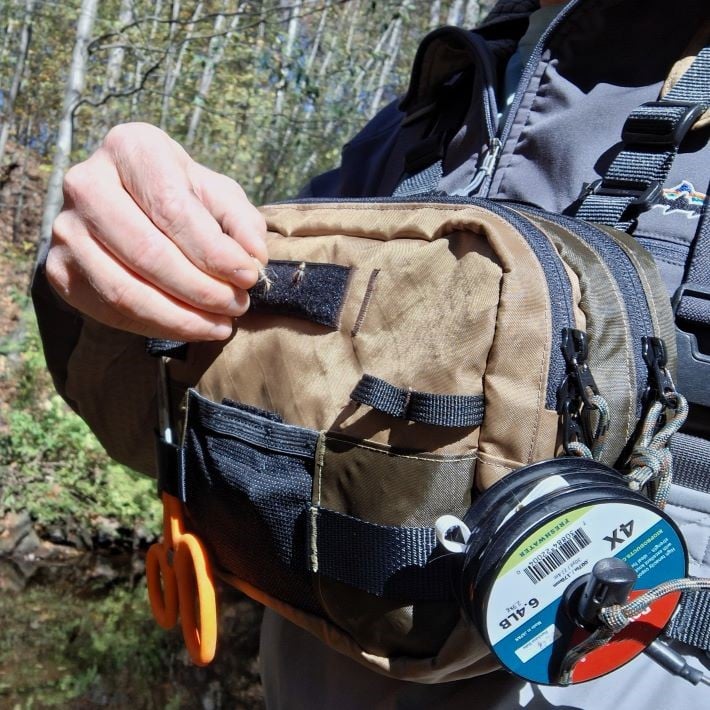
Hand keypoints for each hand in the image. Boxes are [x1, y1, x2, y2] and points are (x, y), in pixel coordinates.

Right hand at [46, 122, 267, 340]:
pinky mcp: (60, 271)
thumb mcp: (217, 195)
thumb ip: (240, 221)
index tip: (249, 277)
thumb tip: (254, 256)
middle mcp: (86, 183)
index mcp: (130, 149)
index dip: (214, 251)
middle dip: (201, 290)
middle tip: (238, 305)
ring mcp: (66, 229)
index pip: (172, 209)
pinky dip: (158, 327)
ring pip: (126, 290)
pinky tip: (192, 326)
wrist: (124, 205)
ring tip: (222, 324)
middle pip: (148, 253)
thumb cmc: (178, 196)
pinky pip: (111, 311)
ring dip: (182, 317)